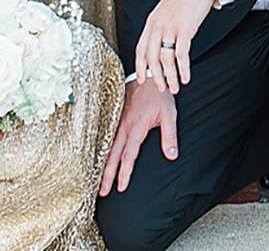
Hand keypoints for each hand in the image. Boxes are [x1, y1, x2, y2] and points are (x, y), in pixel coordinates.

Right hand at [99, 78, 177, 195]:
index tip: (121, 187)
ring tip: (96, 181)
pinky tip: (96, 160)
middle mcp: (123, 127)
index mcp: (136, 127)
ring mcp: (116, 122)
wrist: (147, 76)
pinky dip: (101, 151)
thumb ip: (169, 135)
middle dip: (107, 175)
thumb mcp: (169, 114)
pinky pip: (105, 138)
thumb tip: (171, 156)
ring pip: (107, 148)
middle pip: (113, 155)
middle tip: (102, 192)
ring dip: (101, 165)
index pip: (129, 154)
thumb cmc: (159, 96)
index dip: (124, 172)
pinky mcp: (114, 118)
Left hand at [135, 0, 214, 94]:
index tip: (142, 79)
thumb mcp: (166, 10)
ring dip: (170, 76)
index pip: (140, 49)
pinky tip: (186, 77)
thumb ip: (161, 26)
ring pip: (166, 59)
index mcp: (151, 22)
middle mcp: (157, 25)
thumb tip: (163, 45)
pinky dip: (183, 68)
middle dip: (156, 77)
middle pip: (152, 58)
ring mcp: (170, 27)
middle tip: (162, 88)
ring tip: (175, 87)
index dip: (141, 66)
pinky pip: (181, 54)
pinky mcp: (185, 28)